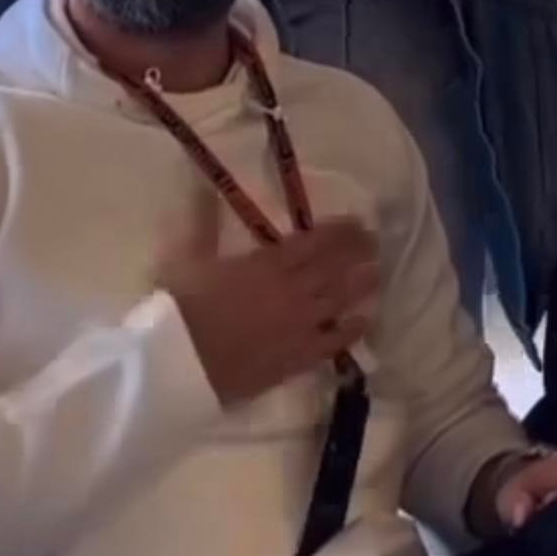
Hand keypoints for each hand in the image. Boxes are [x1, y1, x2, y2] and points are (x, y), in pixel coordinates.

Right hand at [159, 218, 380, 405]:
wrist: (178, 365)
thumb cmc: (181, 308)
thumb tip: (202, 190)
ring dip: (361, 285)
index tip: (358, 222)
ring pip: (339, 300)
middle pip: (334, 267)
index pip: (315, 242)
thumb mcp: (186, 257)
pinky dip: (352, 330)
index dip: (340, 231)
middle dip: (358, 252)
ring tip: (378, 273)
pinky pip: (332, 343)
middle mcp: (292, 291)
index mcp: (268, 263)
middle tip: (376, 242)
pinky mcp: (296, 359)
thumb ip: (201, 223)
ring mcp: (298, 326)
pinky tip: (366, 321)